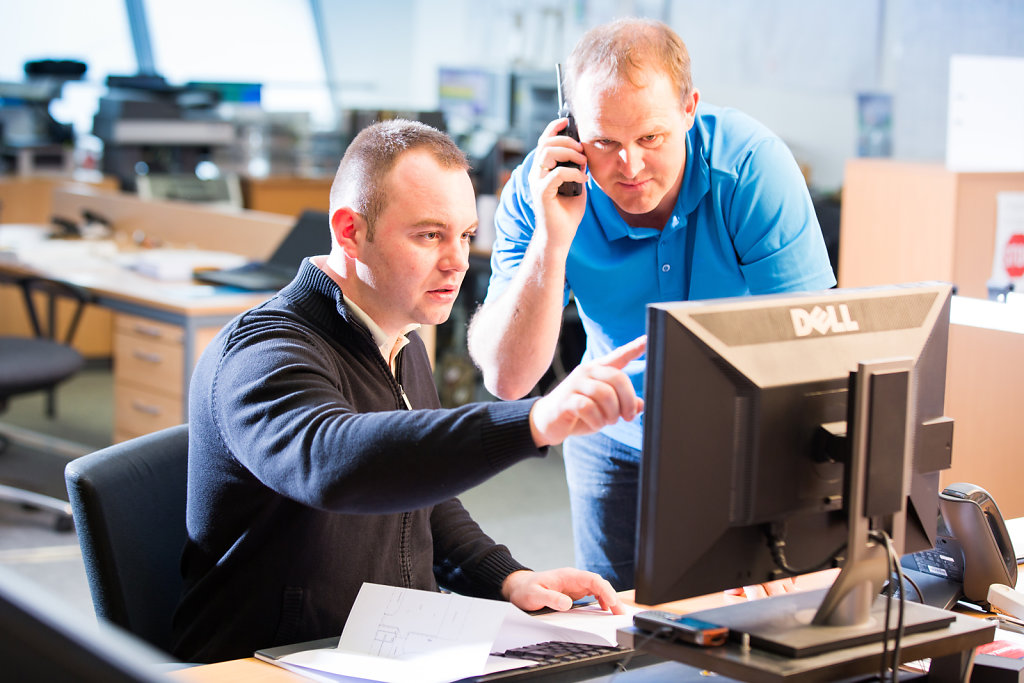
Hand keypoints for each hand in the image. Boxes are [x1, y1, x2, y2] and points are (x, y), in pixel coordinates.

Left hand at [501, 568, 623, 614]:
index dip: (605, 590)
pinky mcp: (574, 593)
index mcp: (568, 576)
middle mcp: (574, 579)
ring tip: (617, 613)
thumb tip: (568, 604)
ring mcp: (575, 585)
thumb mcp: (535, 595)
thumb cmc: (526, 589)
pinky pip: (593, 594)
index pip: (592, 579)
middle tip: (620, 613)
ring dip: (609, 599)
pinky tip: (605, 609)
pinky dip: (601, 600)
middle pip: (599, 584)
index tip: (612, 602)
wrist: (519, 587)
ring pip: (598, 589)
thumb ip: (551, 598)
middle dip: (612, 596)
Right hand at [527, 118, 588, 251]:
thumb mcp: (576, 184)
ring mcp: (537, 183)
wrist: (560, 236)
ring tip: (583, 162)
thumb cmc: (567, 212)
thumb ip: (577, 168)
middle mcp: (536, 174)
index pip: (544, 141)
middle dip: (567, 140)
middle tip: (582, 150)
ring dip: (569, 153)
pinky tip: (583, 179)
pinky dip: (573, 172)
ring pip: (547, 154)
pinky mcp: (542, 194)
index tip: (567, 122)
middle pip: (546, 143)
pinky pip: (556, 173)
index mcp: (542, 169)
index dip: (554, 128)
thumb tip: (585, 153)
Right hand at [529, 336, 645, 446]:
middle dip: (628, 400)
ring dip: (612, 413)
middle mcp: (586, 372)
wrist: (547, 422)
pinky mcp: (566, 400)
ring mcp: (575, 384)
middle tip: (628, 416)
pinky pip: (589, 408)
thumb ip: (622, 404)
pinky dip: (597, 420)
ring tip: (608, 421)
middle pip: (617, 378)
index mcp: (597, 370)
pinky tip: (595, 424)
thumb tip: (641, 405)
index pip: (618, 356)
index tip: (647, 340)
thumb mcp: (604, 409)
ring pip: (605, 394)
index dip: (634, 348)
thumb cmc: (578, 412)